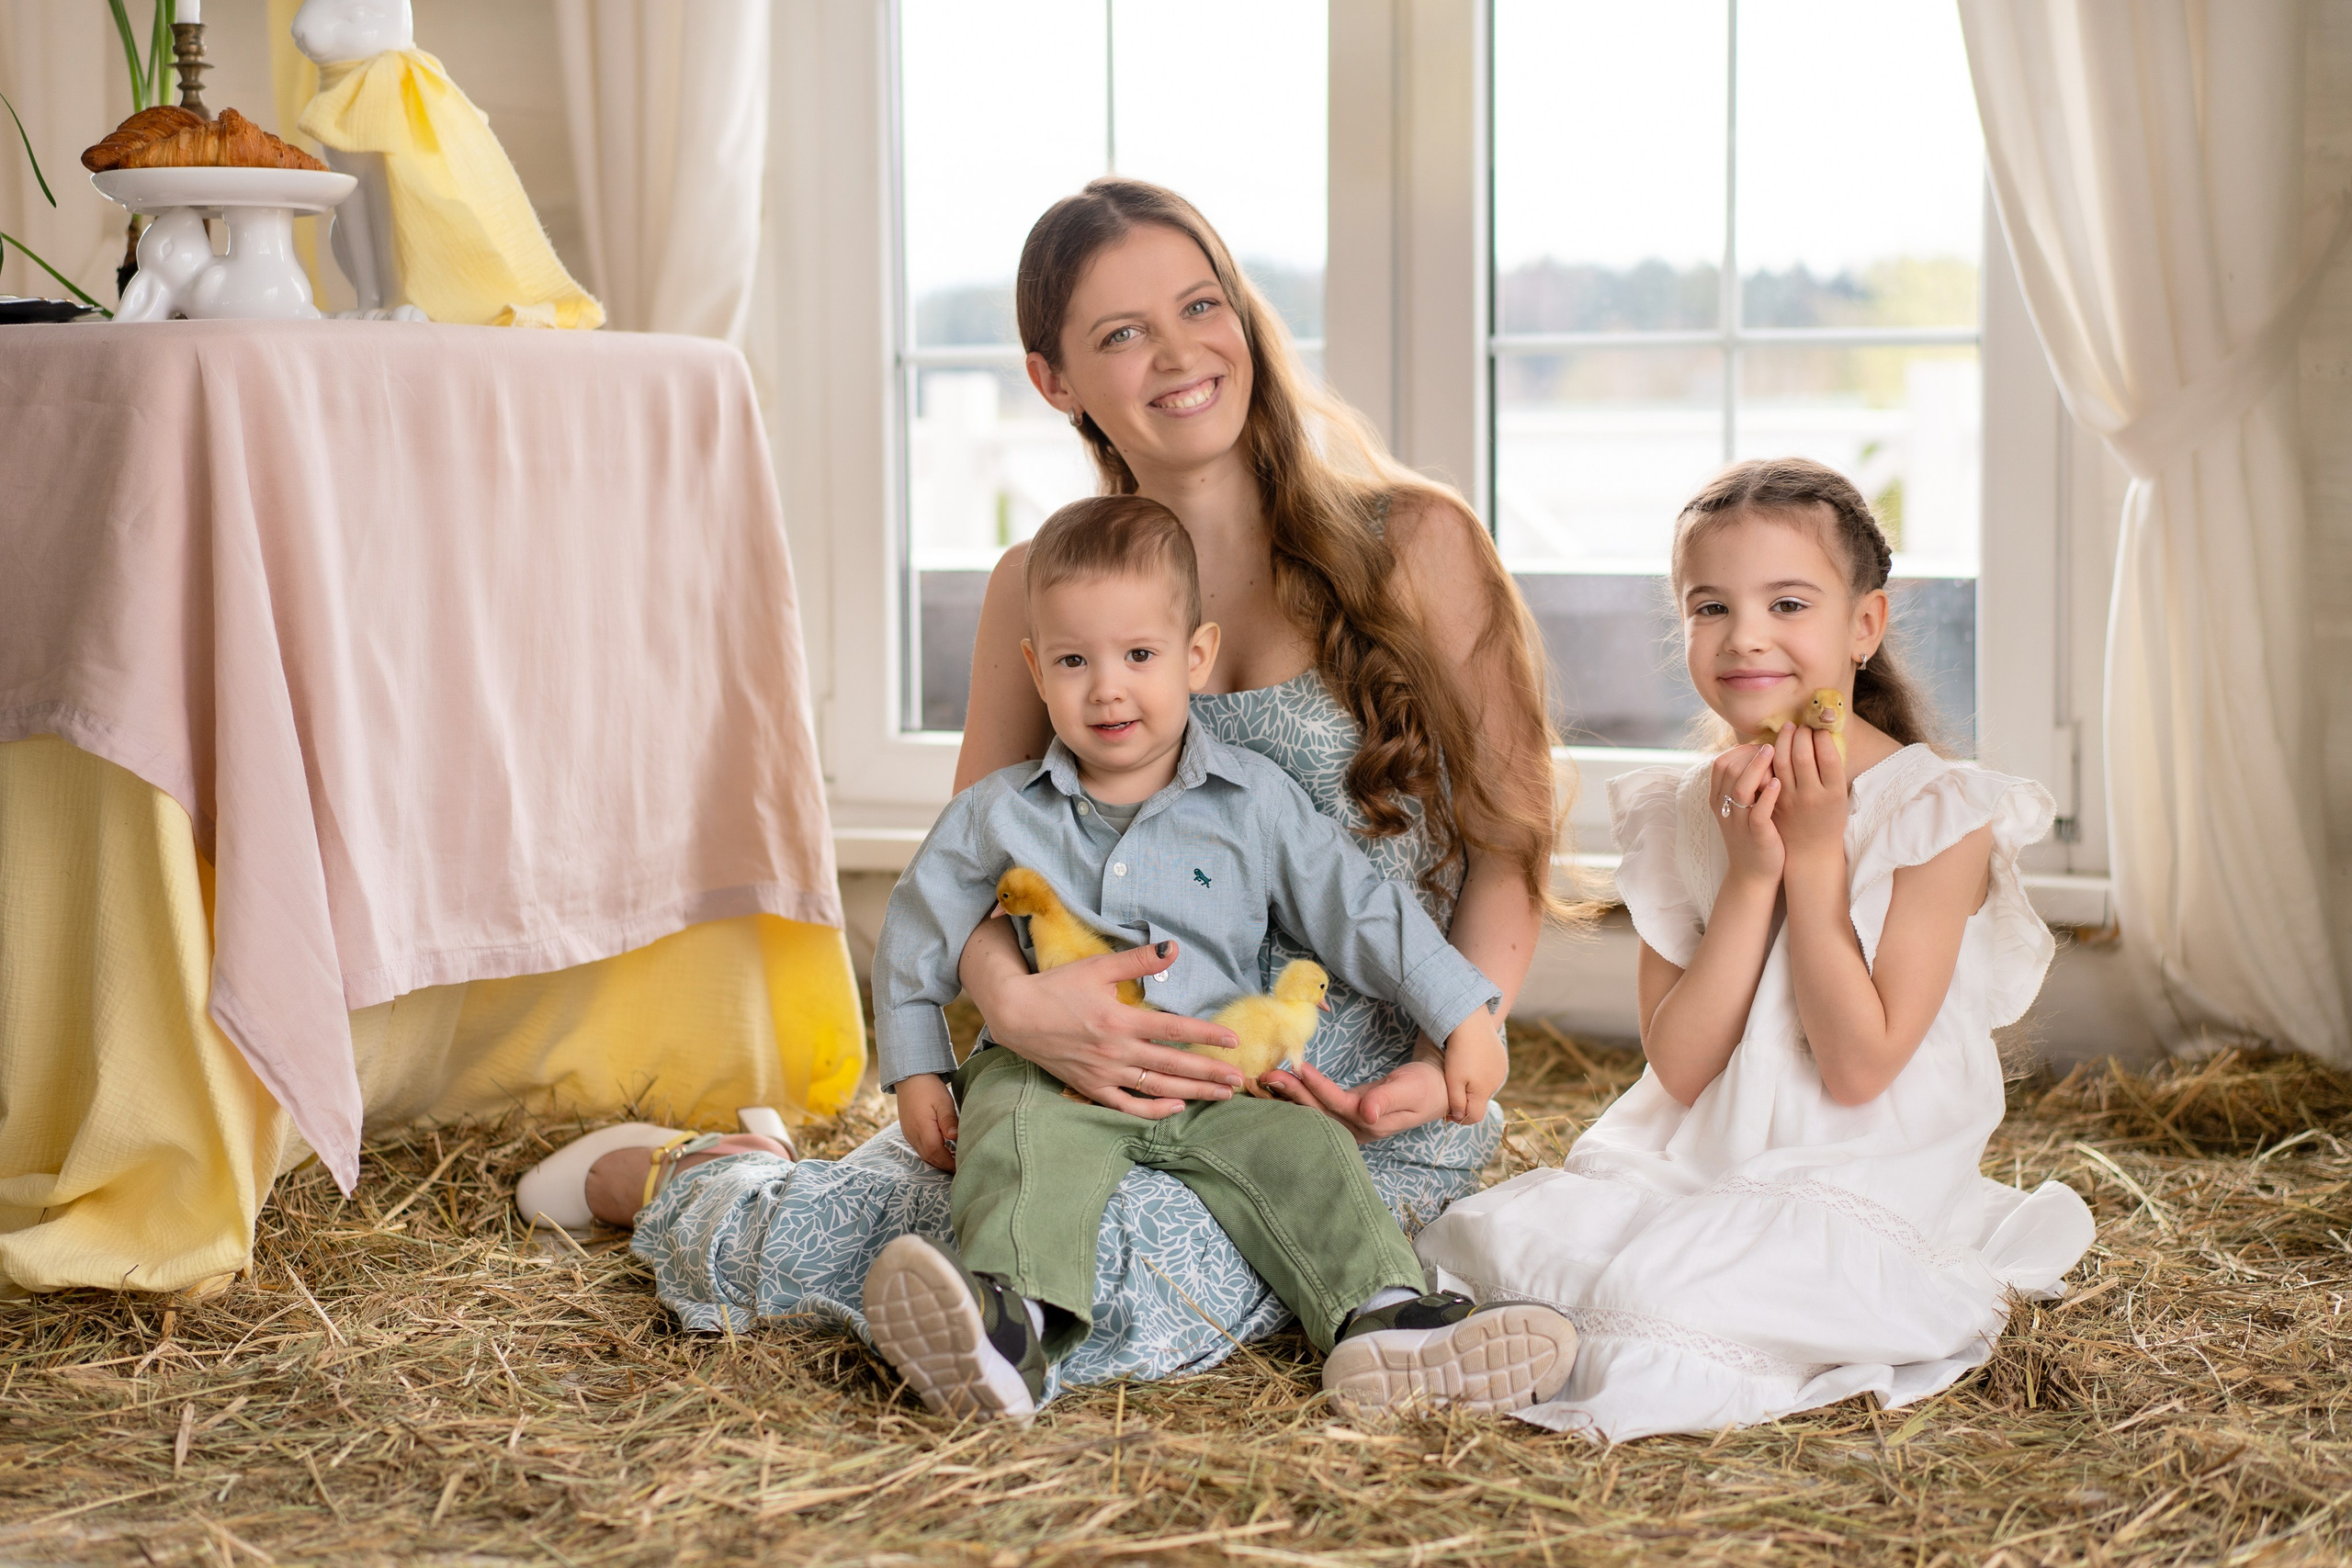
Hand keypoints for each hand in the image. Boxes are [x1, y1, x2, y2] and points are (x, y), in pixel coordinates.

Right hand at [896, 1073, 959, 1171]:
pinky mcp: (908, 1131)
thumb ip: (948, 1120)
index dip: (948, 1162)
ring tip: (953, 1162)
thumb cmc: (929, 1088)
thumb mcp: (943, 1102)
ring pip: (923, 1155)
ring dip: (937, 1161)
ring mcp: (908, 1134)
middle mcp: (912, 1134)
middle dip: (944, 1165)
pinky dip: (931, 1153)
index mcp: (922, 1127)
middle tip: (959, 1169)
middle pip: (929, 1157)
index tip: (961, 1166)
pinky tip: (942, 1151)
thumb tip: (955, 1137)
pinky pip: (919, 1148)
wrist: (910, 1078)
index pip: (936, 1152)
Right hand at [961, 927, 1241, 1118]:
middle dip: (1208, 1073)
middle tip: (1239, 1079)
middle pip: (1172, 1066)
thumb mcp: (1097, 967)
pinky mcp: (1091, 1087)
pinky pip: (1126, 1105)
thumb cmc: (1057, 987)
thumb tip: (1173, 948)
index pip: (1173, 1029)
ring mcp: (1103, 1073)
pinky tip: (1176, 1107)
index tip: (1233, 1041)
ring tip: (1221, 1095)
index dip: (1206, 1034)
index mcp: (1120, 1020)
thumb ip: (1137, 960)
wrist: (1016, 1015)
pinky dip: (1153, 1110)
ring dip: (1192, 1093)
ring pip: (1156, 1089)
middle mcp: (1115, 1051)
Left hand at [1261, 1051, 1449, 1142]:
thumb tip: (1367, 1112)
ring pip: (1312, 1113)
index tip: (1299, 1067)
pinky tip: (1276, 1088)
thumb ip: (1388, 1099)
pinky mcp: (1342, 1117)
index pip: (1337, 1105)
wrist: (1433, 1093)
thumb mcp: (1411, 1089)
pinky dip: (1295, 1098)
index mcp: (1372, 1122)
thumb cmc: (1425, 1087)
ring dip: (1287, 1097)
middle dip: (1292, 1093)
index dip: (1317, 1087)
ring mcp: (1347, 1126)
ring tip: (1264, 1080)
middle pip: (1318, 1112)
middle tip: (1267, 1075)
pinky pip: (1315, 1109)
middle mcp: (1355, 1129)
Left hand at [1441, 1011, 1507, 1123]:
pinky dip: (1481, 1074)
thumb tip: (1460, 1116)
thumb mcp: (1453, 1081)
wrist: (1472, 1023)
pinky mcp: (1501, 1059)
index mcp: (1483, 1092)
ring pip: (1485, 1088)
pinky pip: (1490, 1074)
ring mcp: (1501, 1071)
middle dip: (1467, 1101)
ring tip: (1460, 1073)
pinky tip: (1471, 1062)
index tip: (1448, 1114)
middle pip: (1480, 1102)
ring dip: (1474, 1087)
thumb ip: (1457, 1102)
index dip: (1461, 1119)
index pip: (1475, 1117)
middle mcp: (1496, 1084)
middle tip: (1451, 1090)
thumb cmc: (1459, 1053)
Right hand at [1710, 741, 1783, 887]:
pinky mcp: (1755, 834)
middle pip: (1729, 770)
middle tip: (1770, 745)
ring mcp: (1738, 822)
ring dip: (1757, 767)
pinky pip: (1758, 811)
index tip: (1759, 745)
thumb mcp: (1741, 808)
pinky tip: (1778, 782)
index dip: (1739, 750)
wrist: (1753, 874)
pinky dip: (1767, 795)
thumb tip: (1760, 752)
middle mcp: (1724, 809)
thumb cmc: (1753, 835)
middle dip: (1750, 753)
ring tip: (1773, 753)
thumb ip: (1745, 783)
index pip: (1720, 764)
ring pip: (1740, 787)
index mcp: (1719, 800)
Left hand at [1771, 722, 1848, 866]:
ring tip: (1788, 730)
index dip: (1822, 737)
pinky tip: (1773, 747)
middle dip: (1801, 734)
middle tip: (1802, 726)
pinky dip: (1770, 756)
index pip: (1828, 756)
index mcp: (1834, 793)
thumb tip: (1822, 734)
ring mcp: (1790, 800)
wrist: (1810, 852)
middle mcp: (1812, 796)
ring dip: (1784, 739)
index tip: (1819, 730)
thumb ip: (1830, 770)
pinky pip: (1768, 773)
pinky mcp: (1774, 803)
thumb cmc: (1828, 819)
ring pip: (1782, 761)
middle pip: (1803, 755)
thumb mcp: (1838, 796)